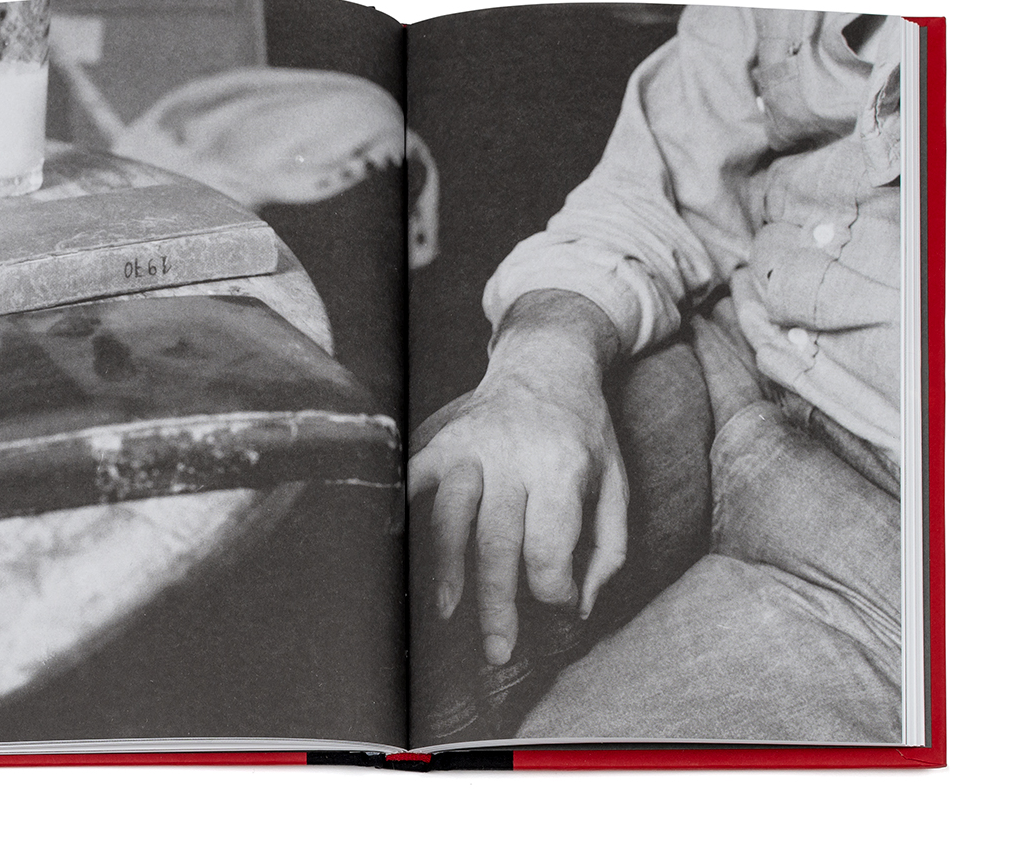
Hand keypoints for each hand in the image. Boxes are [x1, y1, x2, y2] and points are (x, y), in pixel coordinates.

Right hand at [408, 291, 629, 664]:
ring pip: (451, 517)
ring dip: (447, 569)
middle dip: (497, 605)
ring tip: (447, 614)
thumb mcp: (618, 483)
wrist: (548, 360)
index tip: (557, 603)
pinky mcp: (440, 440)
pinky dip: (401, 513)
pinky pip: (413, 481)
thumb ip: (609, 550)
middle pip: (499, 543)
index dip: (553, 589)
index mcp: (563, 469)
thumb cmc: (586, 431)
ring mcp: (470, 447)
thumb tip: (581, 609)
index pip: (549, 547)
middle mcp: (514, 458)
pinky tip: (395, 547)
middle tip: (498, 652)